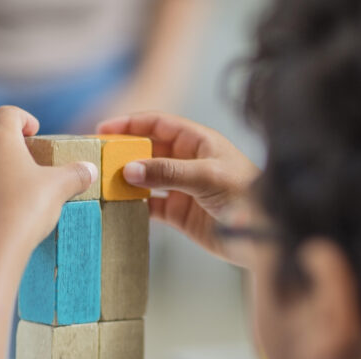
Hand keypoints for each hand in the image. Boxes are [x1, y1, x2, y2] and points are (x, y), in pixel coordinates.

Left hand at [0, 106, 97, 255]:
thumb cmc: (25, 209)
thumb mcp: (59, 188)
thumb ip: (76, 174)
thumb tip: (90, 170)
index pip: (7, 113)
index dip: (23, 118)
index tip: (36, 131)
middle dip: (12, 146)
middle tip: (32, 162)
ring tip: (20, 189)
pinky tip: (6, 212)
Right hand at [98, 111, 260, 265]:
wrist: (262, 233)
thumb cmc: (245, 194)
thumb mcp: (206, 176)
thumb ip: (167, 172)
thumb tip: (129, 169)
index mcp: (197, 142)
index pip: (158, 124)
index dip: (131, 124)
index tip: (104, 130)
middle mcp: (187, 162)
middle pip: (147, 151)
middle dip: (123, 153)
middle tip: (97, 160)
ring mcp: (182, 187)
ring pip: (146, 179)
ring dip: (126, 181)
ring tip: (103, 184)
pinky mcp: (179, 213)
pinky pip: (150, 206)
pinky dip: (134, 206)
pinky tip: (119, 207)